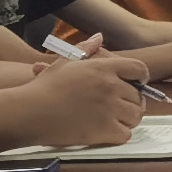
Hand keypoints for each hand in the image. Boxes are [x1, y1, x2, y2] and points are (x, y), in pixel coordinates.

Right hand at [19, 55, 149, 150]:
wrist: (30, 112)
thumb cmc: (44, 87)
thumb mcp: (64, 62)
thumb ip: (85, 49)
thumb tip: (99, 37)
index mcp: (103, 68)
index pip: (139, 68)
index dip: (141, 77)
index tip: (137, 83)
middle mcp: (111, 87)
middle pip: (138, 95)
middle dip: (132, 101)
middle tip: (122, 106)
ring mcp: (110, 109)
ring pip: (136, 115)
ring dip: (129, 118)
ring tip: (116, 120)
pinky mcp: (105, 131)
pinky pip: (126, 134)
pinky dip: (120, 134)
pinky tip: (109, 132)